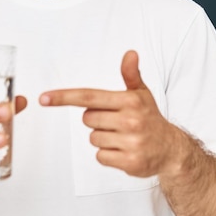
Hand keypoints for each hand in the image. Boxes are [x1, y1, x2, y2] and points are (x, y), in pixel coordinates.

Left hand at [39, 50, 178, 177]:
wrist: (171, 149)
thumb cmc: (150, 118)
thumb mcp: (141, 94)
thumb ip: (131, 74)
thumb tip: (130, 53)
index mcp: (130, 101)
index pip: (89, 97)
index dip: (64, 97)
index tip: (44, 98)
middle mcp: (131, 120)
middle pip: (88, 119)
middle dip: (97, 121)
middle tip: (116, 122)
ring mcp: (131, 142)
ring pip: (93, 138)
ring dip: (103, 139)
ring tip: (122, 137)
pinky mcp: (130, 162)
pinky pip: (100, 156)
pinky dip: (108, 155)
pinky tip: (123, 150)